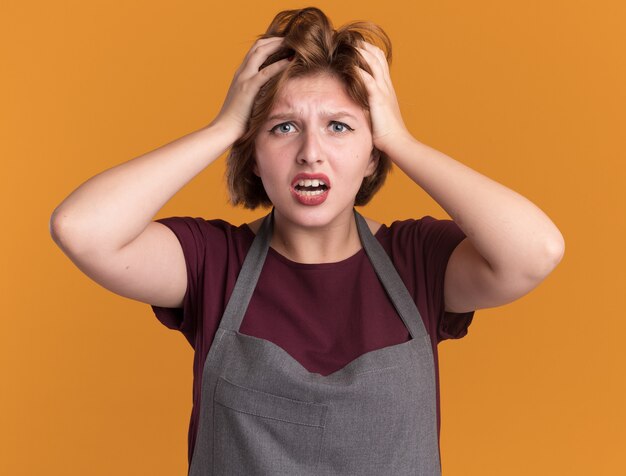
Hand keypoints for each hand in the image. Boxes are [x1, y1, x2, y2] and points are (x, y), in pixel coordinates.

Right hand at [212, 37, 290, 139]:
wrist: (225, 129)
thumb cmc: (237, 120)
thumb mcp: (246, 101)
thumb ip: (255, 92)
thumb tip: (269, 93)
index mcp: (240, 75)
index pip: (254, 51)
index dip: (269, 44)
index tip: (283, 43)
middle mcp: (241, 72)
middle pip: (258, 47)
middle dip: (275, 40)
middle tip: (290, 39)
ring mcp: (244, 79)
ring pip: (260, 53)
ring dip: (277, 46)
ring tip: (292, 44)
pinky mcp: (248, 88)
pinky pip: (265, 72)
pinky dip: (278, 65)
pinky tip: (290, 61)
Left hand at [355, 41, 411, 155]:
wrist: (397, 143)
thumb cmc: (388, 135)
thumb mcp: (379, 115)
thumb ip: (372, 106)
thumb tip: (360, 105)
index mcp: (387, 90)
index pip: (381, 63)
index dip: (370, 52)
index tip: (359, 46)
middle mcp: (386, 87)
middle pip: (378, 58)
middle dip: (365, 47)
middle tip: (352, 40)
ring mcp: (383, 92)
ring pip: (374, 64)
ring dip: (361, 53)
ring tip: (350, 46)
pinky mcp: (378, 99)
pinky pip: (368, 79)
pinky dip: (359, 70)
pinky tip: (349, 65)